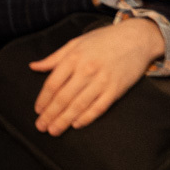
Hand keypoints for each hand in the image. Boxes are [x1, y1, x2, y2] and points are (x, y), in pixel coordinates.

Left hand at [29, 19, 163, 133]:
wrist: (135, 39)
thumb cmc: (103, 40)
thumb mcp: (75, 43)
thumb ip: (54, 58)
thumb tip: (33, 66)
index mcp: (74, 58)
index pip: (53, 83)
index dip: (43, 99)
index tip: (37, 110)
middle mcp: (86, 70)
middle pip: (64, 97)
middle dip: (50, 114)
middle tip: (41, 127)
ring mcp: (102, 81)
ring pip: (79, 105)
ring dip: (65, 120)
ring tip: (54, 130)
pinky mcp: (116, 90)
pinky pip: (99, 107)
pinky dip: (87, 118)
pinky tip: (76, 125)